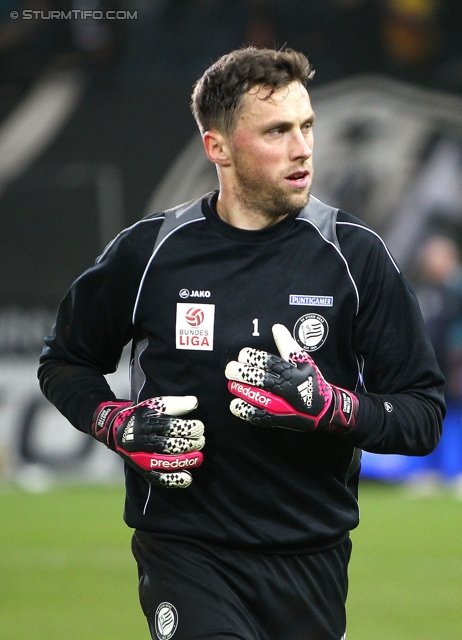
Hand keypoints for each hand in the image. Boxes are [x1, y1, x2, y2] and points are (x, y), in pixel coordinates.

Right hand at [91, 396, 203, 486]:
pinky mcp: (143, 470)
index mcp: (147, 424)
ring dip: (185, 461)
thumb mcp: (155, 405)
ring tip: (199, 457)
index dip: (188, 428)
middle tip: (201, 441)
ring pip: (166, 462)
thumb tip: (194, 403)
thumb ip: (175, 404)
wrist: (117, 431)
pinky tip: (187, 478)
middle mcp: (144, 442)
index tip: (199, 426)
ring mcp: (142, 458)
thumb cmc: (142, 416)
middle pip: (169, 446)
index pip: (170, 427)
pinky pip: (158, 478)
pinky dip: (173, 480)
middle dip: (190, 444)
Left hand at [225, 324, 357, 433]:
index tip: (242, 355)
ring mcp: (282, 405)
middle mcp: (286, 388)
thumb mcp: (304, 361)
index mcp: (292, 372)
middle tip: (230, 368)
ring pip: (258, 397)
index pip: (270, 363)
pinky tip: (235, 404)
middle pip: (261, 379)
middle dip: (243, 373)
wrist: (324, 410)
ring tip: (231, 384)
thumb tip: (276, 327)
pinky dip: (246, 411)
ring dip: (242, 390)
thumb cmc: (312, 381)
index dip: (254, 358)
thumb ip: (287, 345)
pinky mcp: (278, 419)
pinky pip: (259, 416)